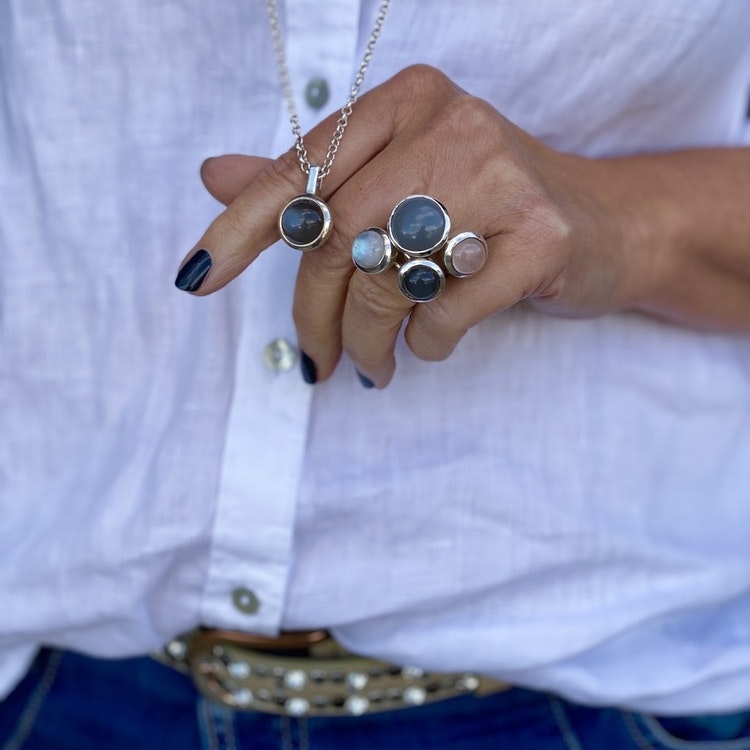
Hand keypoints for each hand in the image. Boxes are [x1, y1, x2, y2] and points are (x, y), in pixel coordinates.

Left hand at [177, 65, 749, 385]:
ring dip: (367, 341)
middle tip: (316, 360)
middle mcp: (448, 124)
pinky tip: (433, 343)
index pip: (302, 171)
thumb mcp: (402, 179)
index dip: (239, 229)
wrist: (611, 222)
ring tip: (371, 366)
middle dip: (314, 316)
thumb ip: (314, 180)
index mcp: (405, 102)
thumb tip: (212, 175)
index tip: (196, 279)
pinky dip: (427, 345)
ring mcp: (500, 177)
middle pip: (338, 236)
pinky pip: (446, 314)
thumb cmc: (490, 206)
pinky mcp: (541, 236)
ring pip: (386, 280)